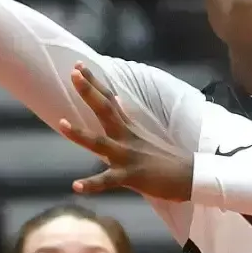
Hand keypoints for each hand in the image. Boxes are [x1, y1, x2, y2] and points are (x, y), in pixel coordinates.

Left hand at [59, 64, 195, 202]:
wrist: (190, 176)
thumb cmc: (164, 157)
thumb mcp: (142, 133)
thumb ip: (125, 117)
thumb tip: (115, 99)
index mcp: (128, 127)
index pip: (108, 99)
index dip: (93, 83)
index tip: (79, 66)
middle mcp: (126, 136)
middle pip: (105, 109)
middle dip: (88, 92)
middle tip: (73, 73)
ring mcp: (127, 156)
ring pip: (100, 143)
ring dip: (80, 134)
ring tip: (61, 124)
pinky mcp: (131, 176)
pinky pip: (108, 181)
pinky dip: (92, 184)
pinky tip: (76, 186)